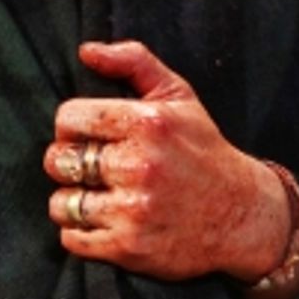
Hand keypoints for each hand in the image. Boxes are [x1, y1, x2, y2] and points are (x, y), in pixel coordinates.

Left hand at [44, 39, 289, 281]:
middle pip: (58, 160)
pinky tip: (105, 220)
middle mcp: (139, 165)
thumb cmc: (202, 150)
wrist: (240, 214)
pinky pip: (72, 239)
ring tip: (99, 195)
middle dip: (70, 162)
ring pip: (61, 203)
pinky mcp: (128, 248)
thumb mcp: (177, 95)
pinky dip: (81, 232)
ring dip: (73, 201)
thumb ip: (133, 61)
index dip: (74, 126)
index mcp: (147, 122)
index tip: (90, 135)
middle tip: (93, 167)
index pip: (69, 118)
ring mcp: (132, 210)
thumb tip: (85, 50)